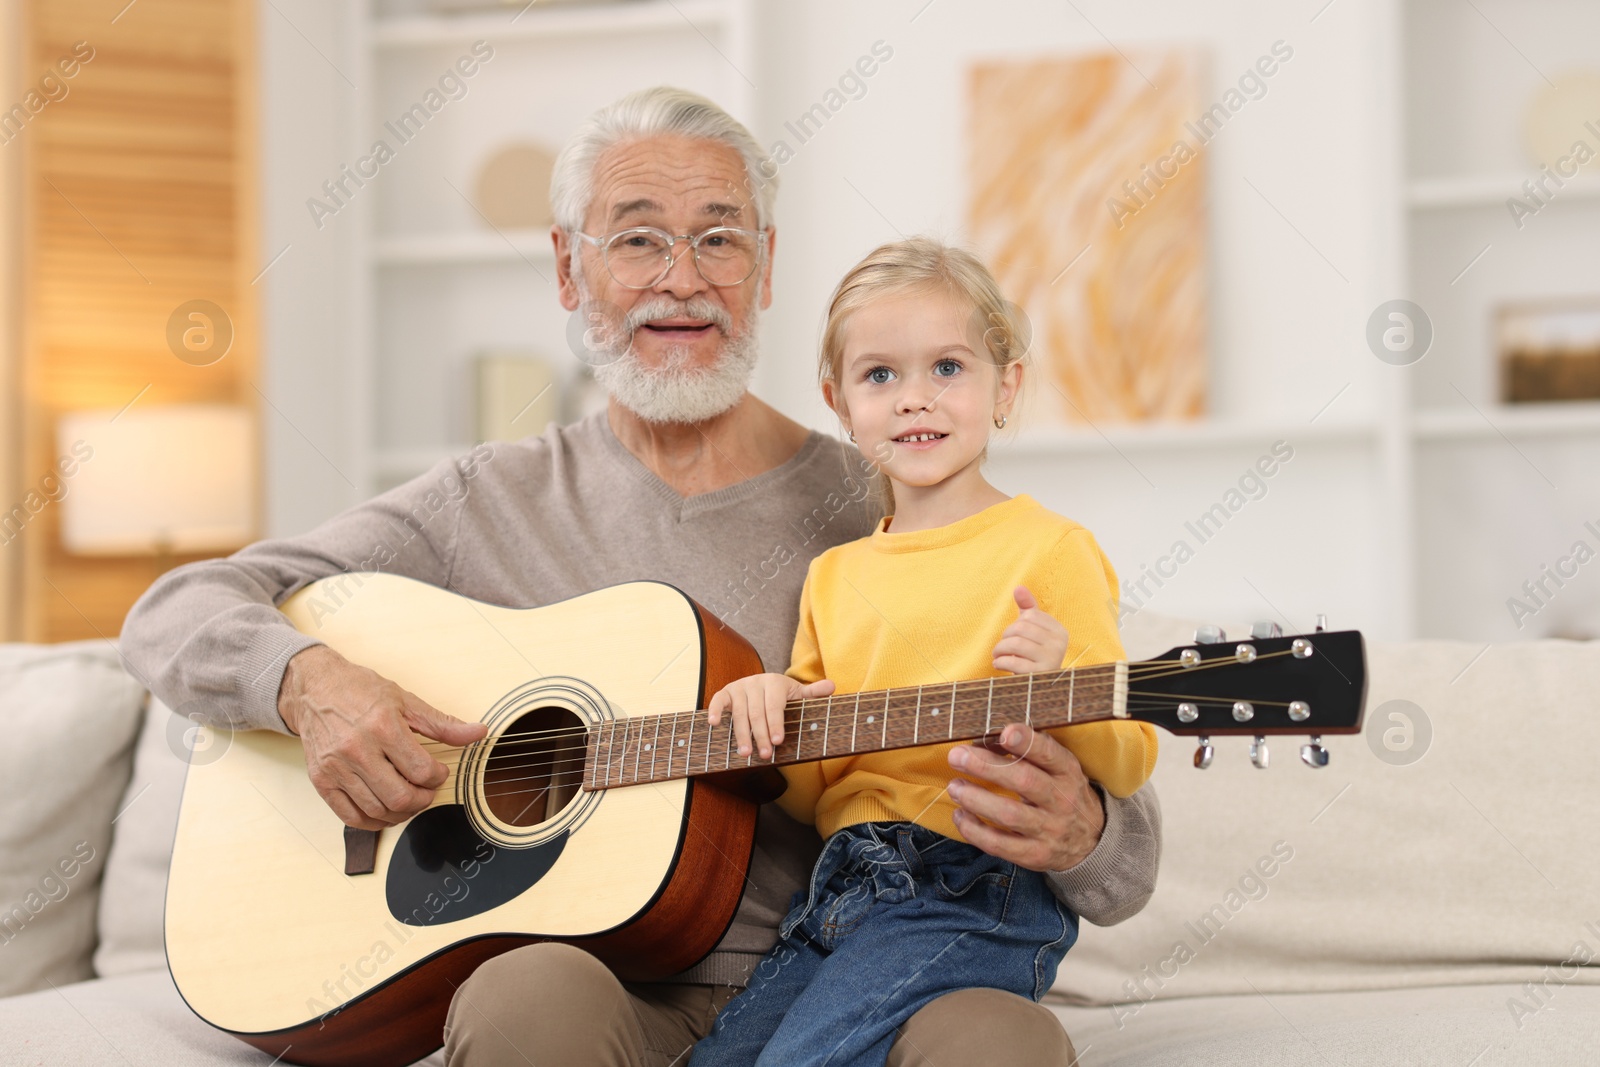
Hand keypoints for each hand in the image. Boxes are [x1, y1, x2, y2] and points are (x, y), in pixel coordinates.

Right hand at [278, 645, 487, 829]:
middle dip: (423, 800)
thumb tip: (478, 732)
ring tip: (409, 800)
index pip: (421, 770)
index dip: (438, 778)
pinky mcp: (321, 781)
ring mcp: (336, 768)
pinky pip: (351, 816)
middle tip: (427, 791)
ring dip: (402, 813)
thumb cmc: (359, 691)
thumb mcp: (406, 700)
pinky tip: (385, 811)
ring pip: (378, 810)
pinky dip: (374, 822)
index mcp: (383, 727)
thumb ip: (442, 723)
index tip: (438, 773)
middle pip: (400, 797)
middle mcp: (357, 749)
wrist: (314, 688)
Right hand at [707, 673, 835, 760]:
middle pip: (756, 712)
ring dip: (741, 734)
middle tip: (766, 755)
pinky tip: (714, 724)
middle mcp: (755, 682)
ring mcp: (739, 687)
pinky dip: (714, 711)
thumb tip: (832, 686)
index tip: (778, 741)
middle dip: (760, 735)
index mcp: (775, 682)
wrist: (761, 684)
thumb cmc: (782, 695)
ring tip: (745, 753)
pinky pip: (718, 701)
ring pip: (738, 713)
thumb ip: (812, 693)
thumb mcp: (797, 694)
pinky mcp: (725, 692)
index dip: (776, 724)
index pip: (775, 706)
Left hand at [945, 723, 1105, 871]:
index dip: (1027, 742)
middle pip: (1024, 781)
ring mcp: (1049, 830)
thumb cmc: (1062, 794)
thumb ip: (1028, 753)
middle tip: (957, 756)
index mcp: (1067, 772)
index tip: (1005, 733)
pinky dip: (975, 831)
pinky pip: (1000, 845)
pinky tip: (960, 815)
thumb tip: (984, 741)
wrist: (1090, 841)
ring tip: (955, 786)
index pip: (1050, 754)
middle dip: (986, 767)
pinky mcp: (1035, 855)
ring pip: (1009, 814)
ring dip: (976, 799)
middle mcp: (1062, 800)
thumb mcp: (1058, 769)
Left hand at [992, 586, 1068, 673]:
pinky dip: (1000, 662)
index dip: (1016, 624)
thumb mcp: (1033, 631)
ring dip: (999, 649)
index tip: (1013, 635)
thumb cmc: (1033, 655)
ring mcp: (1051, 660)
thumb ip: (1027, 608)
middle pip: (1021, 628)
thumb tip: (1018, 587)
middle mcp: (1059, 645)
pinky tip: (998, 664)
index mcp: (1060, 631)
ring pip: (1015, 644)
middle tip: (1000, 647)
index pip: (1030, 616)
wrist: (1037, 688)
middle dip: (1005, 637)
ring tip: (997, 655)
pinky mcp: (1039, 675)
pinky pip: (1013, 662)